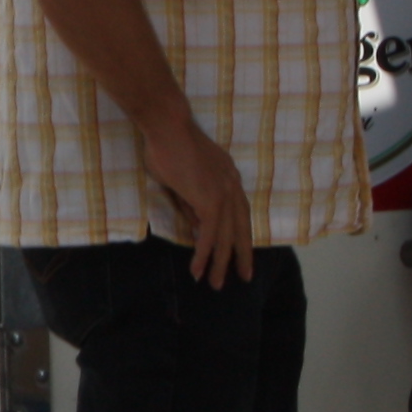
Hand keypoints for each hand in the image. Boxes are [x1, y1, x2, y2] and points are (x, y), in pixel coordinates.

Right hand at [147, 112, 256, 284]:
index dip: (240, 233)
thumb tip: (198, 226)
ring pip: (226, 237)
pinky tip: (198, 270)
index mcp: (229, 178)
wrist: (167, 127)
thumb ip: (191, 201)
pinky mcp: (210, 201)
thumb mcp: (181, 178)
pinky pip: (210, 235)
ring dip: (221, 263)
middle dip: (243, 254)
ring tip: (216, 283)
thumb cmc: (167, 145)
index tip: (239, 250)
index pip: (240, 213)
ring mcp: (224, 194)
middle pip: (242, 228)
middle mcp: (232, 187)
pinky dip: (204, 255)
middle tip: (244, 275)